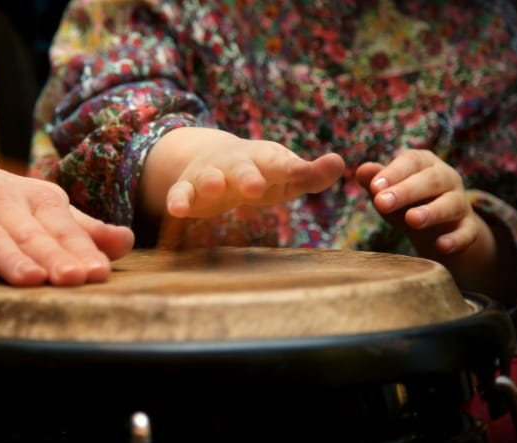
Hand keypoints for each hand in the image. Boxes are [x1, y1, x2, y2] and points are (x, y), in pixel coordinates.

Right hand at [0, 138, 133, 285]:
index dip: (81, 249)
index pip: (63, 227)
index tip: (99, 273)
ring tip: (31, 280)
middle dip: (53, 256)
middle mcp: (3, 203)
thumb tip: (127, 243)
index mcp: (37, 200)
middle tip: (75, 279)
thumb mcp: (43, 208)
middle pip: (31, 234)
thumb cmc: (0, 201)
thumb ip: (82, 229)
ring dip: (9, 258)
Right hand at [144, 127, 344, 217]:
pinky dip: (177, 200)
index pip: (282, 163)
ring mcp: (210, 175)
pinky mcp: (188, 189)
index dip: (293, 169)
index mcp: (265, 160)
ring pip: (209, 177)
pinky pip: (180, 193)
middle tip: (256, 187)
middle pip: (243, 168)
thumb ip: (311, 174)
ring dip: (211, 182)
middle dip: (248, 177)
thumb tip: (340, 163)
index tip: (304, 173)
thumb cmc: (260, 173)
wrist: (213, 158)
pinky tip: (176, 210)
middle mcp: (237, 164)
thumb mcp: (285, 175)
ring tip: (213, 187)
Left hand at [355, 149, 482, 256]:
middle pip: (431, 180)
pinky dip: (456, 239)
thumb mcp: (387, 191)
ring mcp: (460, 202)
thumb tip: (362, 170)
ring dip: (432, 212)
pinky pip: (467, 231)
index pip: (411, 161)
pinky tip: (442, 246)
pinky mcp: (468, 226)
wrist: (434, 228)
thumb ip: (375, 181)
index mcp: (424, 163)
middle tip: (382, 203)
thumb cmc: (404, 202)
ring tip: (412, 220)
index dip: (393, 172)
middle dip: (406, 191)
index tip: (374, 187)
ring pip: (451, 204)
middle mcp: (446, 178)